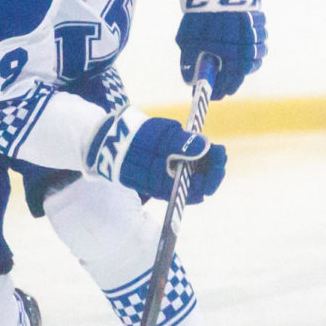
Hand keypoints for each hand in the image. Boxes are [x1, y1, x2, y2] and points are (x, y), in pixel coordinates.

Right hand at [86, 108, 226, 202]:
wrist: (105, 142)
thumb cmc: (133, 139)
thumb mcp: (160, 137)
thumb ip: (183, 143)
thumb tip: (206, 146)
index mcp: (168, 184)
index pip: (201, 188)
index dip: (215, 173)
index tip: (220, 153)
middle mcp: (166, 189)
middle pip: (198, 186)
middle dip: (212, 170)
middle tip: (219, 150)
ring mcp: (161, 184)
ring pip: (190, 180)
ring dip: (202, 166)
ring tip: (209, 148)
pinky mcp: (157, 176)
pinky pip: (180, 176)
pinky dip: (190, 165)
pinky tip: (193, 150)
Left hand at [176, 0, 266, 98]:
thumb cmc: (201, 15)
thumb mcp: (187, 40)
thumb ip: (189, 63)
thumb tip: (190, 81)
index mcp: (232, 56)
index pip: (231, 82)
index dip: (222, 90)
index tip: (216, 94)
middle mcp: (249, 48)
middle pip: (246, 71)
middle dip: (234, 77)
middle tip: (223, 79)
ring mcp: (257, 34)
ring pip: (257, 55)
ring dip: (244, 60)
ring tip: (231, 58)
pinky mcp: (260, 22)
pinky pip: (260, 39)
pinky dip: (252, 43)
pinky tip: (240, 40)